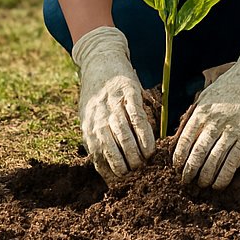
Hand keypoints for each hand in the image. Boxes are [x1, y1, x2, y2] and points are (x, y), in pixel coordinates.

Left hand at [71, 26, 155, 180]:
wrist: (99, 56)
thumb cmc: (95, 91)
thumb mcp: (88, 114)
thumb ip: (95, 135)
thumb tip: (105, 164)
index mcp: (87, 124)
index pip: (97, 155)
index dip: (109, 171)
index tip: (119, 183)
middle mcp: (98, 116)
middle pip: (111, 148)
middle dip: (124, 166)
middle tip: (135, 176)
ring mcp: (113, 104)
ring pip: (125, 136)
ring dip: (136, 154)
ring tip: (144, 164)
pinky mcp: (128, 93)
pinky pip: (137, 118)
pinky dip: (145, 135)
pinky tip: (151, 147)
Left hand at [175, 39, 239, 188]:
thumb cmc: (228, 90)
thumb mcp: (205, 98)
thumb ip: (193, 118)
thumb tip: (178, 141)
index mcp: (202, 112)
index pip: (185, 140)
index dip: (179, 157)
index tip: (177, 168)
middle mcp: (215, 122)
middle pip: (197, 153)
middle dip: (189, 171)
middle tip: (186, 181)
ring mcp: (232, 130)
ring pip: (214, 160)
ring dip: (205, 177)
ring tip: (202, 184)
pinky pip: (233, 162)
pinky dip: (224, 177)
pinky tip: (218, 185)